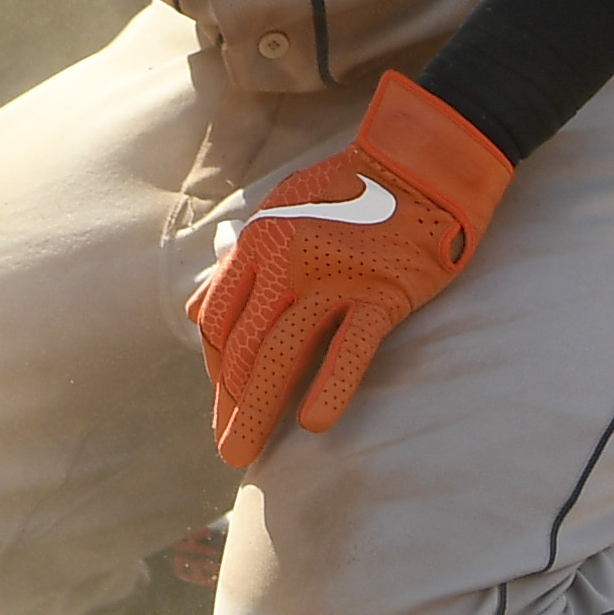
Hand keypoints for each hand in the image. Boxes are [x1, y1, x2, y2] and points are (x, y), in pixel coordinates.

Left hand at [187, 73, 515, 466]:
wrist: (420, 161)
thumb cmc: (350, 189)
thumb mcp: (278, 211)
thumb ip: (237, 264)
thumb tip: (193, 312)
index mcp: (256, 243)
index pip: (218, 321)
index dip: (215, 368)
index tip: (226, 400)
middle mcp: (284, 262)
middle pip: (242, 346)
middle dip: (230, 404)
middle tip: (231, 449)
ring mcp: (333, 277)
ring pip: (282, 354)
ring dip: (258, 410)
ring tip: (246, 453)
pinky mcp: (381, 292)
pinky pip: (349, 347)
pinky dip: (329, 386)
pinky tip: (314, 424)